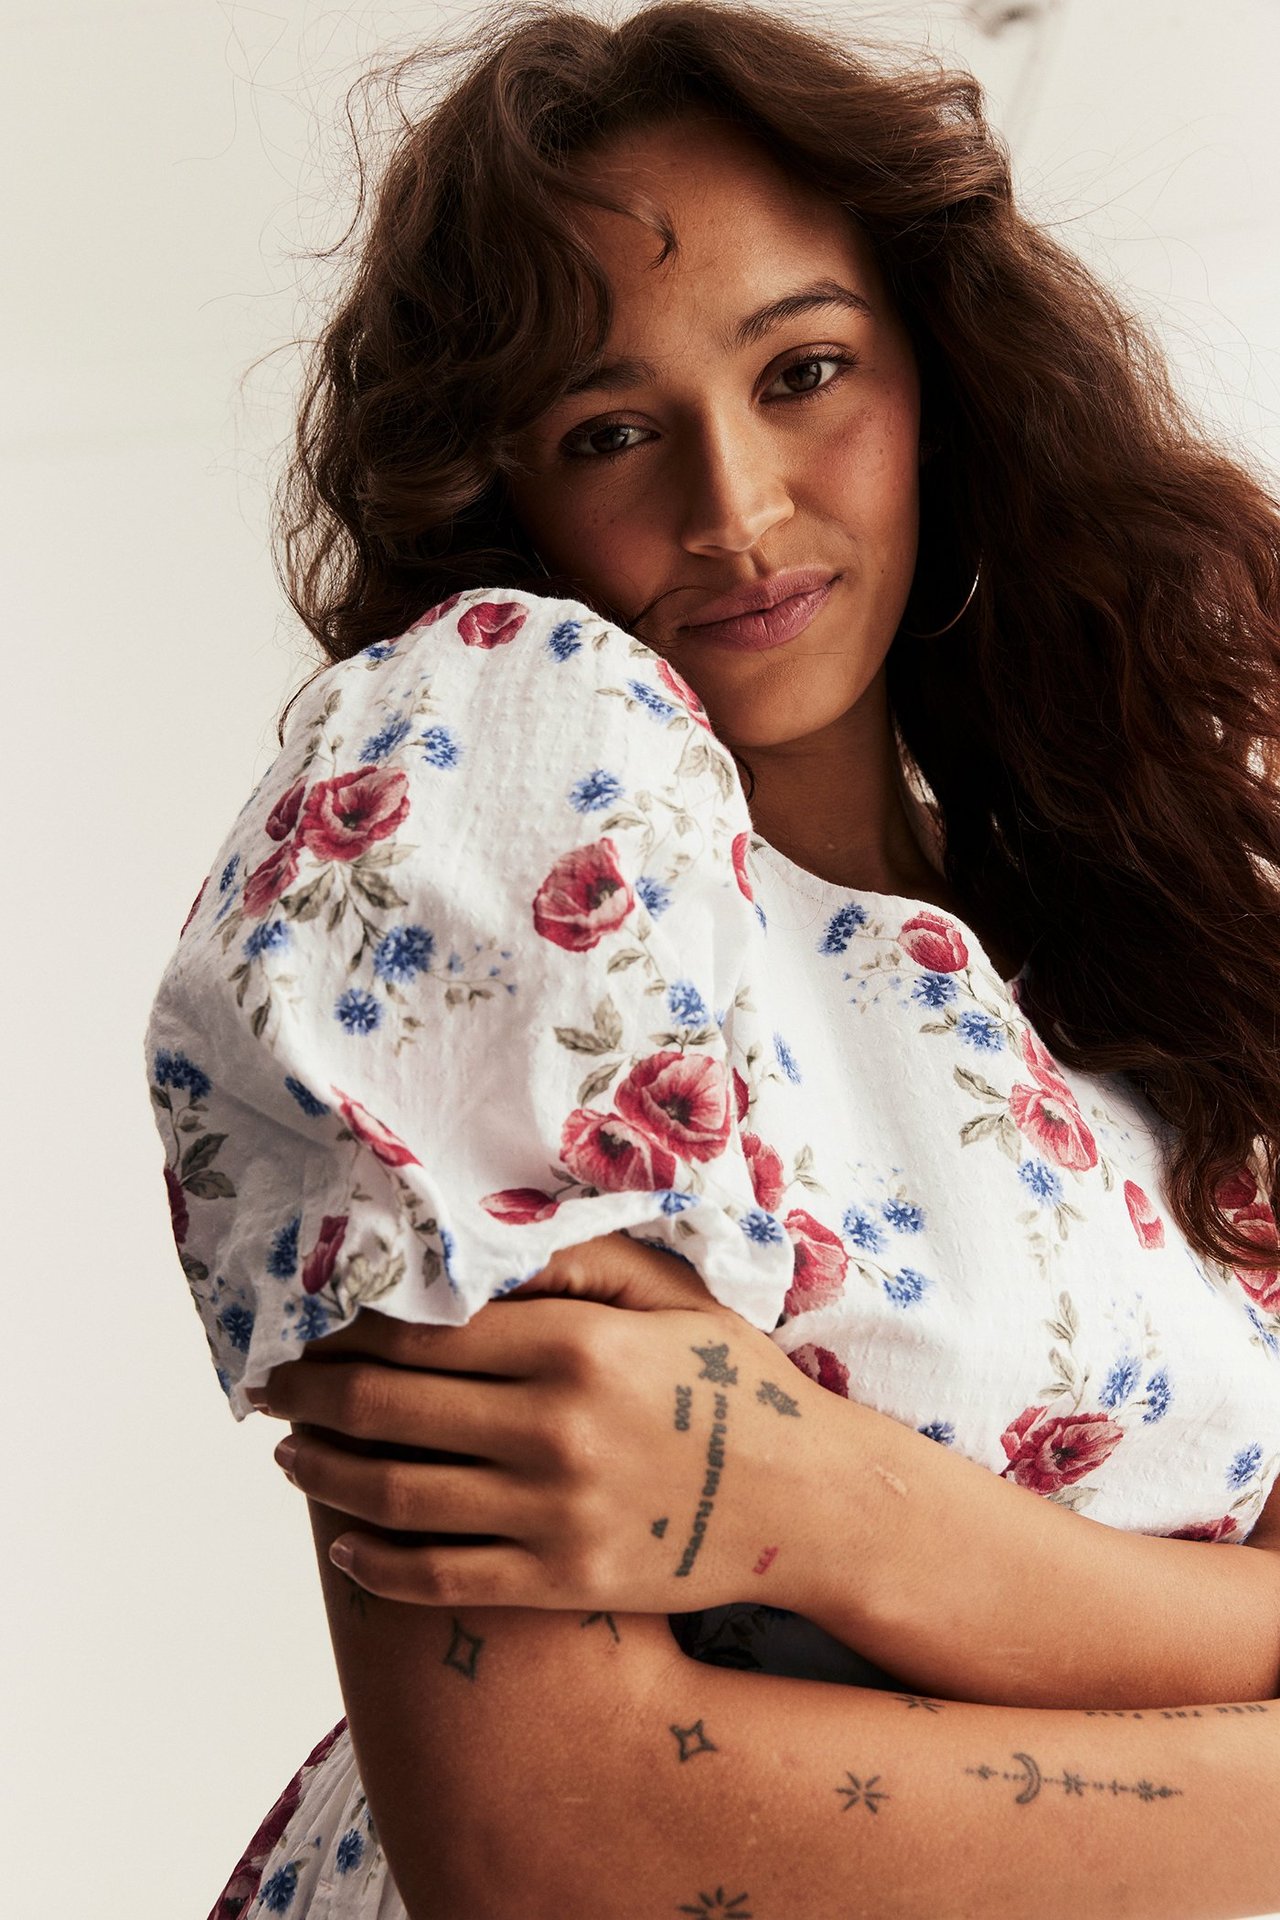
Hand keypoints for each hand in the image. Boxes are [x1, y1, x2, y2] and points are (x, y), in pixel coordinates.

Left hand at [253, 1239, 829, 1616]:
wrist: (814, 1505)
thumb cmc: (739, 1386)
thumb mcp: (676, 1297)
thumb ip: (581, 1262)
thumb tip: (487, 1242)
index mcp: (574, 1344)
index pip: (422, 1325)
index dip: (347, 1321)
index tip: (306, 1315)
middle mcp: (552, 1427)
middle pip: (388, 1404)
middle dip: (311, 1390)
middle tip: (271, 1380)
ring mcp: (552, 1513)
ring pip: (395, 1493)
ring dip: (322, 1470)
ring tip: (289, 1453)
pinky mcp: (559, 1582)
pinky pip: (439, 1578)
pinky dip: (375, 1561)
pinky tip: (343, 1539)